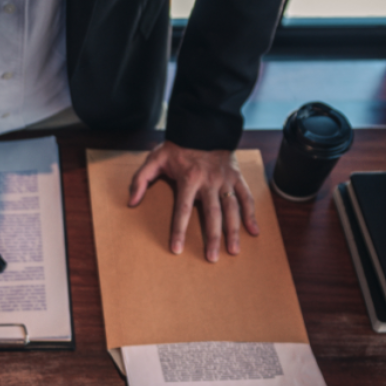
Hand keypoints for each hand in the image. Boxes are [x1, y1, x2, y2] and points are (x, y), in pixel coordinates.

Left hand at [128, 142, 258, 261]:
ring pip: (232, 209)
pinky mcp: (237, 177)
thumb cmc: (177, 147)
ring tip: (234, 251)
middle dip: (212, 238)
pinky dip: (251, 214)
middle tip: (212, 258)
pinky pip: (246, 198)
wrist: (204, 127)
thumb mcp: (155, 159)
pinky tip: (253, 231)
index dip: (180, 230)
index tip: (177, 249)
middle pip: (212, 214)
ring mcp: (225, 180)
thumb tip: (132, 202)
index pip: (183, 210)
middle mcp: (209, 181)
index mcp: (189, 179)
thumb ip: (141, 180)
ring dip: (233, 231)